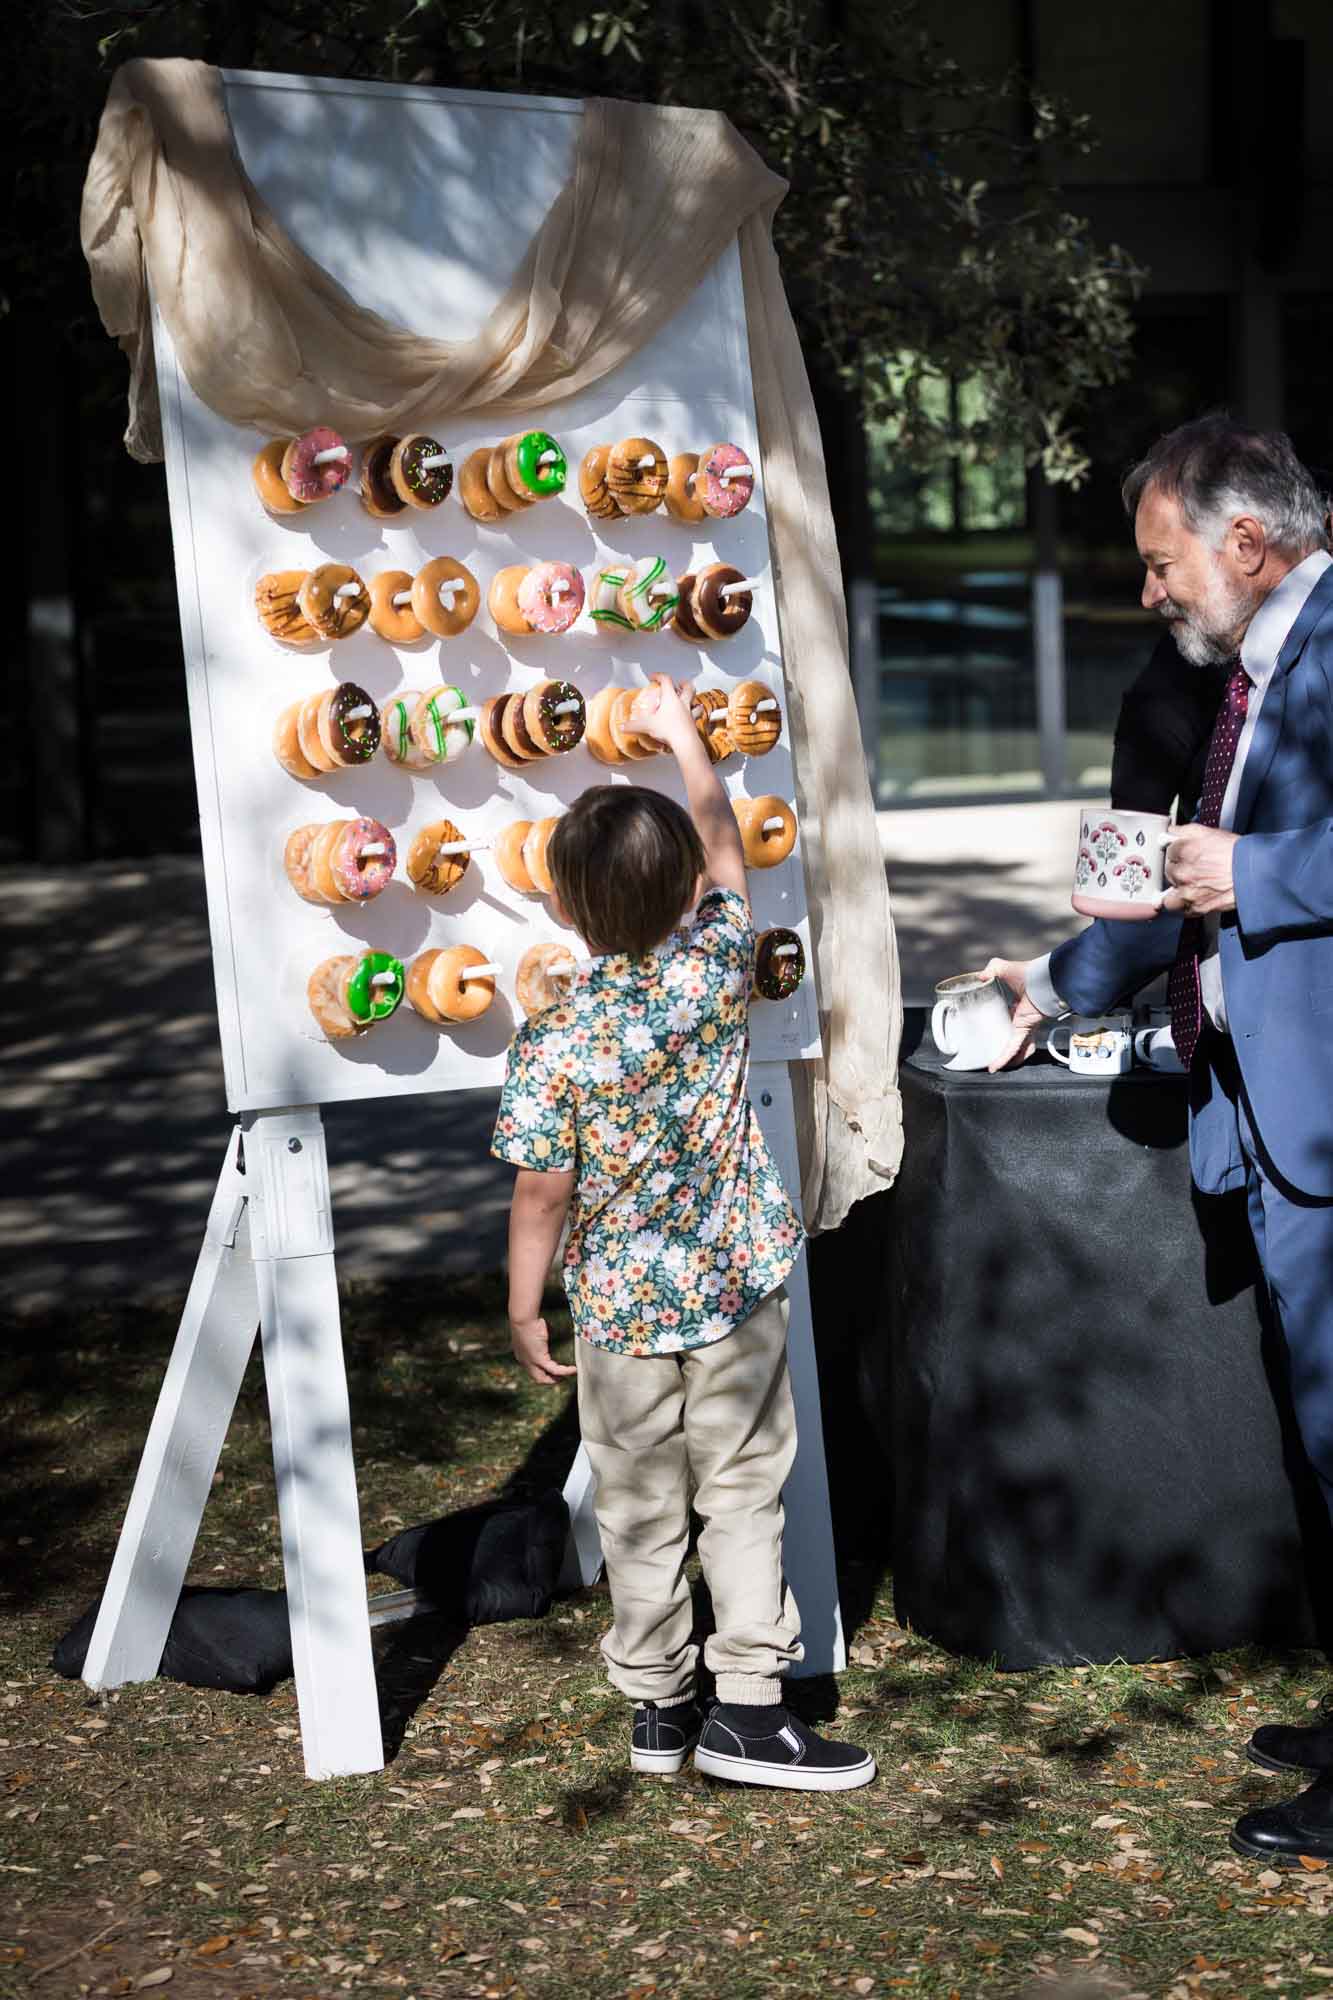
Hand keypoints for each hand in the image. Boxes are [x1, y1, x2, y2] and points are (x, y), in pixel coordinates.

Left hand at [510, 1315, 576, 1386]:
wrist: (523, 1319)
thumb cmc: (528, 1321)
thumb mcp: (532, 1331)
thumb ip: (537, 1335)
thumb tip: (543, 1326)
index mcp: (522, 1355)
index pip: (532, 1369)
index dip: (543, 1372)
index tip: (553, 1370)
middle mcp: (525, 1362)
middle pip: (538, 1378)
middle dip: (550, 1380)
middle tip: (561, 1378)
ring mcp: (530, 1362)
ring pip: (544, 1378)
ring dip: (557, 1379)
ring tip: (568, 1375)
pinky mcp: (538, 1359)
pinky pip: (554, 1370)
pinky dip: (565, 1371)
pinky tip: (574, 1369)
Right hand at [627, 674, 694, 749]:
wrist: (685, 742)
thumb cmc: (669, 729)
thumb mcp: (647, 726)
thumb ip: (634, 726)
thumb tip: (622, 726)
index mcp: (671, 698)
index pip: (666, 680)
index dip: (659, 676)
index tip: (653, 677)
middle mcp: (683, 703)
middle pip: (688, 688)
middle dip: (684, 684)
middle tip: (680, 683)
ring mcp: (690, 714)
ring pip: (695, 703)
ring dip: (693, 700)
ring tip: (690, 701)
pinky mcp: (693, 725)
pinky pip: (696, 717)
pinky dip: (694, 716)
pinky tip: (690, 719)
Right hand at [981, 956, 1046, 1070]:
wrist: (1044, 979)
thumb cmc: (1030, 974)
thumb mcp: (1003, 968)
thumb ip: (991, 969)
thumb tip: (979, 976)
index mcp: (1020, 1008)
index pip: (1013, 1021)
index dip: (1004, 1027)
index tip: (994, 1032)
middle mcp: (1024, 1020)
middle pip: (1016, 1039)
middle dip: (1008, 1049)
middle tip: (995, 1055)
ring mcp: (1025, 1027)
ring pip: (1016, 1049)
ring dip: (1007, 1060)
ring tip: (996, 1067)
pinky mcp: (1024, 1031)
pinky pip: (1013, 1048)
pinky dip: (1004, 1058)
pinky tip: (994, 1067)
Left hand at [1161, 824, 1237, 914]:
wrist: (1256, 873)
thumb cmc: (1237, 853)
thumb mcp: (1210, 833)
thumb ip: (1186, 830)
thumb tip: (1172, 831)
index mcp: (1185, 851)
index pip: (1169, 852)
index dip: (1177, 853)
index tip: (1183, 855)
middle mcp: (1184, 873)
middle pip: (1169, 873)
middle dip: (1178, 871)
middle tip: (1191, 869)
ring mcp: (1189, 892)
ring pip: (1169, 896)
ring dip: (1176, 892)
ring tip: (1187, 887)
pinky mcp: (1198, 907)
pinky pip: (1183, 910)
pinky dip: (1186, 906)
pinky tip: (1194, 898)